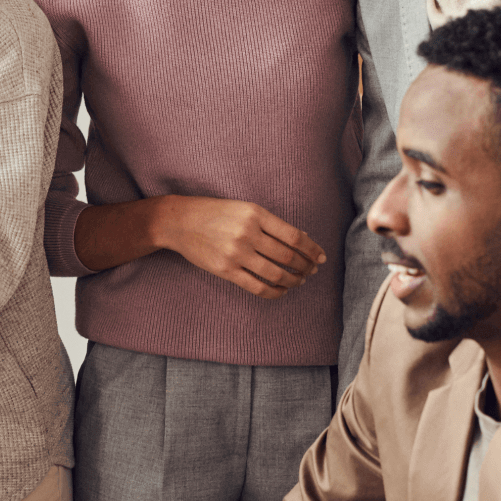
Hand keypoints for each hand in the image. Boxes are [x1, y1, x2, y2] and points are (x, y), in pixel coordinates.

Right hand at [153, 197, 325, 299]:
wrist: (179, 221)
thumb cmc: (214, 213)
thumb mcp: (244, 209)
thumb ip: (270, 224)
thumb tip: (301, 239)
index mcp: (255, 214)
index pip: (294, 236)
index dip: (312, 249)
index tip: (321, 256)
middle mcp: (247, 233)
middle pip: (288, 257)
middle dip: (306, 266)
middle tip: (312, 270)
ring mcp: (236, 253)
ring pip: (276, 274)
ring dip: (293, 280)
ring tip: (300, 280)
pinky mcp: (226, 270)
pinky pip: (257, 287)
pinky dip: (275, 291)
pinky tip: (281, 290)